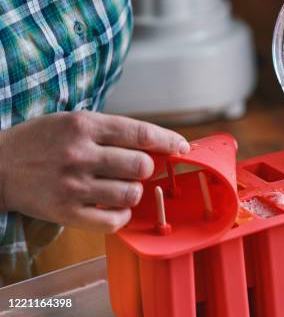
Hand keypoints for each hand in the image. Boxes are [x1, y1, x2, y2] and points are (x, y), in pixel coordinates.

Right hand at [0, 112, 189, 232]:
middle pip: (142, 166)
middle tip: (136, 169)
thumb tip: (157, 144)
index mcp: (84, 125)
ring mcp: (73, 186)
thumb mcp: (73, 121)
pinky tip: (115, 208)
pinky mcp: (65, 213)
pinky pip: (113, 221)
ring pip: (131, 194)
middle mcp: (80, 154)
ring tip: (121, 187)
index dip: (168, 141)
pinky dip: (122, 216)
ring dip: (134, 192)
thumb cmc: (41, 141)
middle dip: (147, 169)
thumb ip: (112, 131)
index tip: (182, 147)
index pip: (141, 133)